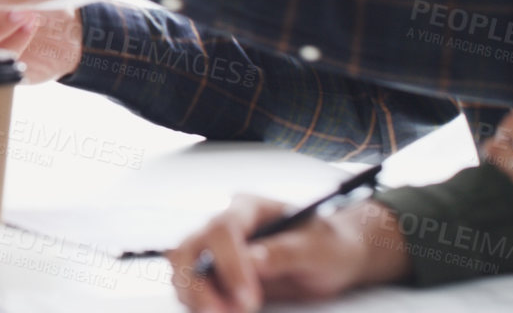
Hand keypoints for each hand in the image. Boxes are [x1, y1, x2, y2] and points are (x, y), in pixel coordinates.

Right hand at [168, 196, 406, 312]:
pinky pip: (190, 287)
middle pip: (188, 247)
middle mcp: (222, 225)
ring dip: (196, 297)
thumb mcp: (316, 248)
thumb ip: (285, 252)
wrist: (330, 258)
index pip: (222, 228)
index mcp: (246, 208)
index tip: (249, 297)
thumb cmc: (326, 245)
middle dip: (198, 284)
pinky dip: (198, 304)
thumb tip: (252, 259)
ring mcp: (214, 250)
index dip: (229, 263)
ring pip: (182, 269)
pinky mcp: (214, 274)